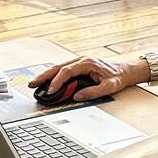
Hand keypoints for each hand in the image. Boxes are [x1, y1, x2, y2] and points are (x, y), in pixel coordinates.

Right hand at [27, 57, 144, 101]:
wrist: (126, 70)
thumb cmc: (119, 76)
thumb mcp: (110, 86)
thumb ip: (94, 92)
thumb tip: (77, 97)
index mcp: (87, 63)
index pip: (67, 71)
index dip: (57, 81)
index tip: (50, 91)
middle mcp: (81, 60)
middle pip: (58, 67)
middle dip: (44, 76)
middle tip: (32, 84)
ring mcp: (79, 62)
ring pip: (58, 68)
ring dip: (46, 75)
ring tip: (34, 84)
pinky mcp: (79, 67)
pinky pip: (63, 70)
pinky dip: (53, 75)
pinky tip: (46, 82)